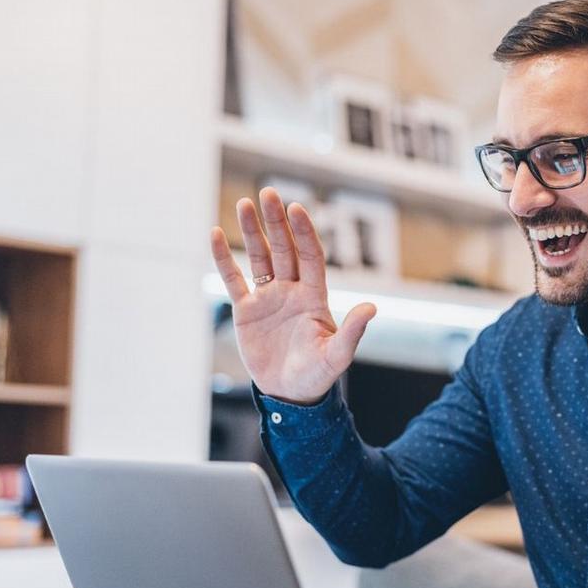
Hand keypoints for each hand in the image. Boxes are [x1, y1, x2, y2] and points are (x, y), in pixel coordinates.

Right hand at [210, 187, 375, 403]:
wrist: (290, 394)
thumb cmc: (317, 376)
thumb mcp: (337, 356)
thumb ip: (352, 332)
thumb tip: (372, 308)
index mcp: (314, 297)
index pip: (310, 256)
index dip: (304, 233)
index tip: (296, 209)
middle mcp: (292, 291)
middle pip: (284, 249)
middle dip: (276, 222)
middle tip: (268, 194)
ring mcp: (268, 298)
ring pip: (260, 257)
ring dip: (252, 232)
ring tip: (245, 203)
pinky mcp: (246, 311)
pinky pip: (233, 279)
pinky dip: (224, 259)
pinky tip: (216, 234)